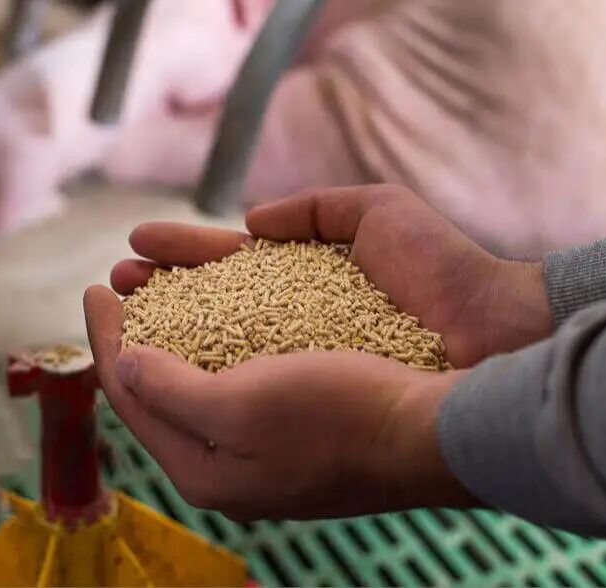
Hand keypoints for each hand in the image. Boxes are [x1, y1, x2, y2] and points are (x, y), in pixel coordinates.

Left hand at [84, 285, 477, 519]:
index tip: (95, 288)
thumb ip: (170, 392)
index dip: (107, 338)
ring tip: (163, 278)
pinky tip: (227, 308)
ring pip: (204, 374)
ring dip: (179, 324)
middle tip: (123, 277)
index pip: (133, 398)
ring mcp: (267, 442)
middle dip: (139, 328)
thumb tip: (124, 368)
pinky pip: (244, 371)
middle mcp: (230, 461)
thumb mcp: (241, 407)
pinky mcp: (300, 420)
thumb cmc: (339, 416)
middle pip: (163, 387)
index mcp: (205, 470)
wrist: (435, 430)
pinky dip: (224, 335)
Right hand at [111, 184, 552, 367]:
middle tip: (115, 277)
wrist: (490, 334)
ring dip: (163, 322)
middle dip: (161, 288)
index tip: (138, 243)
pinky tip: (156, 355)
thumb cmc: (444, 271)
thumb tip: (251, 224)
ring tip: (116, 301)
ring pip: (215, 342)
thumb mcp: (373, 213)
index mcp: (309, 282)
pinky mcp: (305, 397)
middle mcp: (296, 327)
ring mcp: (299, 365)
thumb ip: (313, 208)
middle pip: (212, 305)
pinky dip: (196, 365)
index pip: (232, 266)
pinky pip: (240, 380)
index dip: (185, 254)